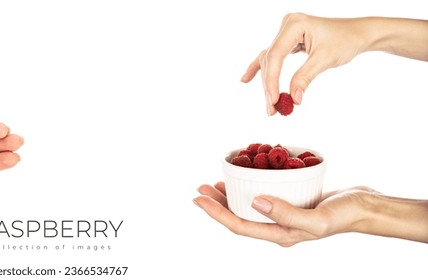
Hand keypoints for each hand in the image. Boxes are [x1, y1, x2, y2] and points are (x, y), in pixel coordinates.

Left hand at [193, 182, 377, 246]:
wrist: (367, 207)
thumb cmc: (345, 214)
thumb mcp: (317, 218)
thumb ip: (286, 213)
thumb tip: (254, 202)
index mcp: (279, 234)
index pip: (239, 225)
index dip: (216, 213)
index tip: (198, 199)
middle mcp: (278, 227)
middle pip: (239, 216)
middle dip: (217, 203)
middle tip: (199, 187)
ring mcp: (284, 215)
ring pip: (248, 206)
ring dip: (229, 195)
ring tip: (213, 182)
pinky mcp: (291, 202)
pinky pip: (263, 194)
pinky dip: (249, 185)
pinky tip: (244, 176)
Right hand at [241, 13, 371, 114]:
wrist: (360, 33)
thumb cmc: (346, 40)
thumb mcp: (325, 60)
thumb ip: (304, 78)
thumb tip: (292, 100)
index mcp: (294, 24)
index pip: (276, 55)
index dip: (272, 80)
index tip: (273, 100)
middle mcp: (287, 26)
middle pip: (270, 60)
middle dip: (270, 86)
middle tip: (272, 109)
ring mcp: (286, 32)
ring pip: (270, 61)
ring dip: (269, 83)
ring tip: (270, 105)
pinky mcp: (288, 40)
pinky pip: (272, 57)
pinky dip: (262, 69)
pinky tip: (246, 79)